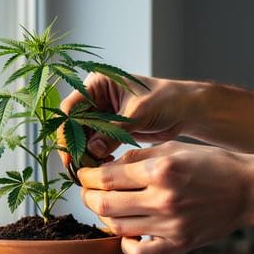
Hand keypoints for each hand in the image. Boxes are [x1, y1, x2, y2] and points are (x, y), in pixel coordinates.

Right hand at [59, 73, 207, 165]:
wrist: (185, 111)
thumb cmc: (166, 100)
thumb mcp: (138, 114)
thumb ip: (114, 131)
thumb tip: (92, 150)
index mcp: (98, 83)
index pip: (71, 108)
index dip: (68, 131)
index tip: (71, 152)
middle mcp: (96, 97)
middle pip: (73, 125)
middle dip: (76, 146)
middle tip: (80, 168)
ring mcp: (102, 114)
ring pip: (83, 137)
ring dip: (86, 154)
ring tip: (93, 169)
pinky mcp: (110, 129)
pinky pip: (95, 144)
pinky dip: (96, 156)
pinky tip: (104, 165)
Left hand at [78, 141, 253, 253]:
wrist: (249, 190)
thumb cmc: (213, 165)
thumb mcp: (174, 149)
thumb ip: (137, 156)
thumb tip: (106, 168)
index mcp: (161, 170)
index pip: (106, 177)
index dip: (86, 176)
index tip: (84, 174)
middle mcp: (163, 199)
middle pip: (104, 205)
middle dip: (88, 197)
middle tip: (89, 191)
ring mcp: (170, 225)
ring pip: (117, 228)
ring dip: (104, 218)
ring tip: (107, 207)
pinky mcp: (178, 244)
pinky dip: (125, 245)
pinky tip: (128, 233)